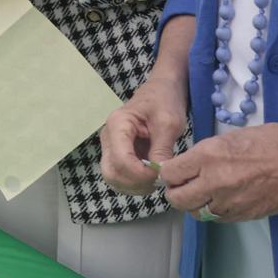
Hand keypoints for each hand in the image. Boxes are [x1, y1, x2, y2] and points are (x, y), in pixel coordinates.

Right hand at [100, 75, 189, 194]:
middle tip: (158, 180)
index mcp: (117, 125)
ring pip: (113, 178)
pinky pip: (120, 176)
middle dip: (135, 182)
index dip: (140, 173)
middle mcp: (108, 137)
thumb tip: (160, 174)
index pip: (120, 160)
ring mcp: (110, 147)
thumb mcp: (169, 123)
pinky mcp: (117, 154)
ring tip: (156, 179)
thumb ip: (162, 149)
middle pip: (111, 172)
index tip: (161, 172)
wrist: (161, 91)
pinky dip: (135, 184)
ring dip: (135, 186)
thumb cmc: (165, 101)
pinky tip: (151, 177)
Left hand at [158, 123, 277, 221]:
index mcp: (209, 156)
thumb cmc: (273, 142)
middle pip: (177, 198)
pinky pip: (216, 218)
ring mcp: (229, 202)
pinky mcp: (242, 215)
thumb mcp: (230, 137)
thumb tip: (188, 165)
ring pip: (195, 212)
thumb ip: (205, 154)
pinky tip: (219, 199)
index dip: (168, 173)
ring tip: (200, 193)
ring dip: (193, 204)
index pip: (170, 173)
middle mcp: (215, 182)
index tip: (171, 171)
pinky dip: (212, 210)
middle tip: (180, 185)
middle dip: (175, 191)